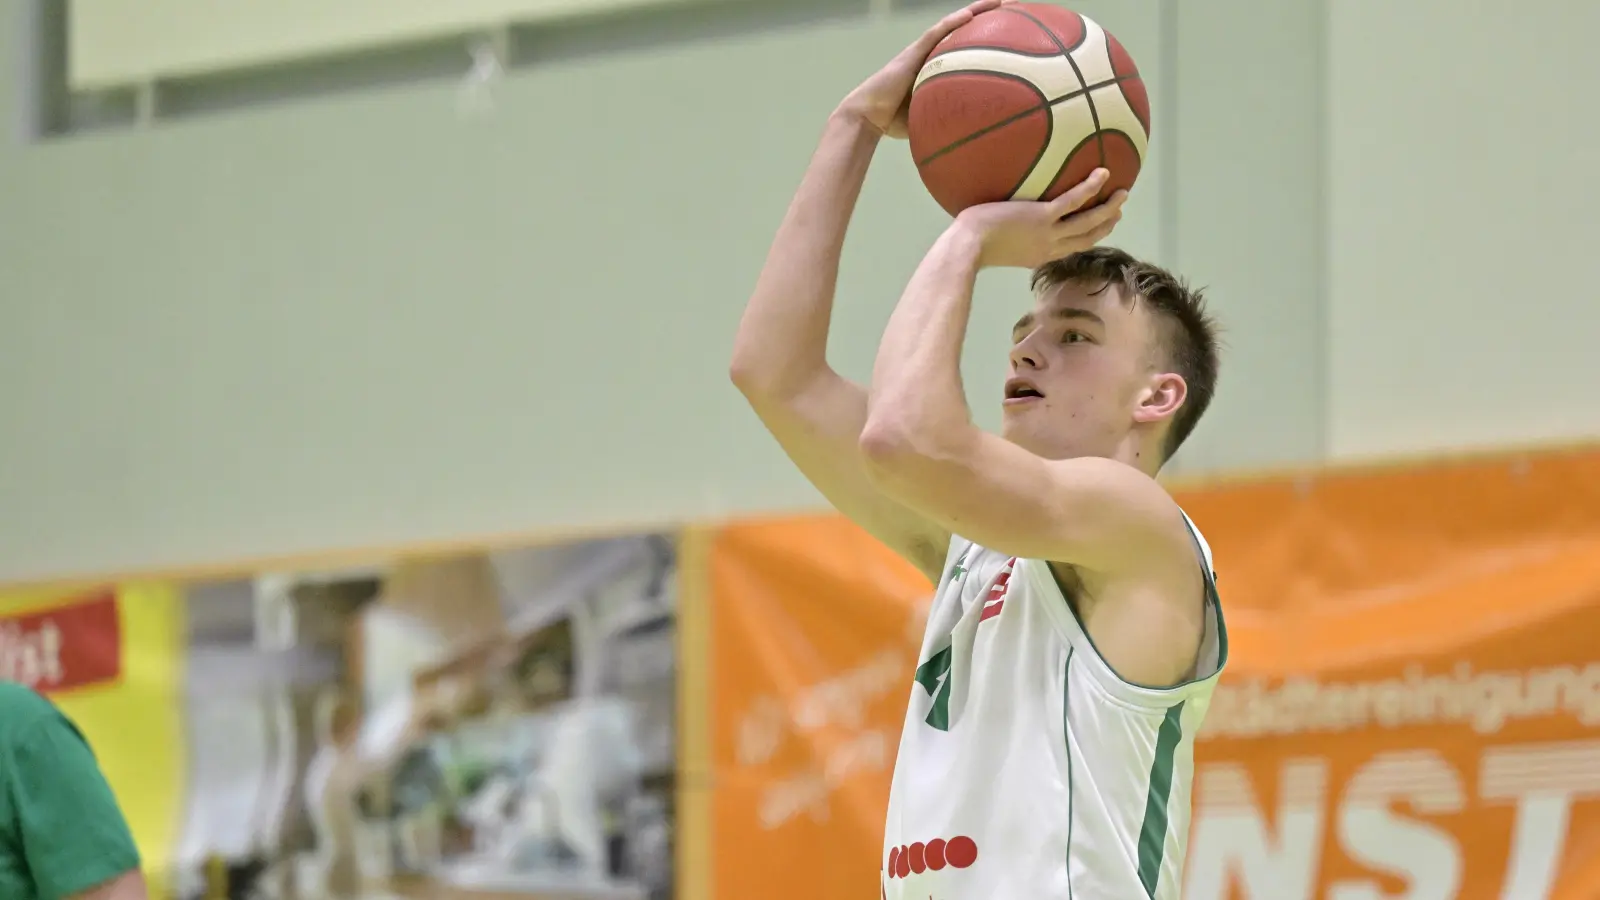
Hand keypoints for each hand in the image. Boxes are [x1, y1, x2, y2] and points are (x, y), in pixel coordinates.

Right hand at [838, 0, 1009, 137]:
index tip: (1012, 36)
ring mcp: (922, 50)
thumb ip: (949, 122)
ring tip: (1001, 1)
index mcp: (938, 68)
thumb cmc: (895, 123)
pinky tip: (972, 14)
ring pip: (954, 24)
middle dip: (989, 19)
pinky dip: (954, 22)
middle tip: (1015, 10)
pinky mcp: (913, 51)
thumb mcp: (930, 121)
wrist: (869, 116)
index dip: (988, 40)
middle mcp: (932, 55)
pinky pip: (937, 32)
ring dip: (976, 11)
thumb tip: (974, 140)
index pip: (967, 49)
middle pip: (964, 31)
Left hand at [954, 169, 1126, 268]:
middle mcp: (1050, 247)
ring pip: (1088, 221)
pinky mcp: (1042, 217)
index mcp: (1040, 256)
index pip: (1072, 247)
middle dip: (1106, 225)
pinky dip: (1090, 187)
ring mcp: (1048, 233)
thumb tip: (1008, 227)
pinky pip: (1073, 200)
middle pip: (1087, 237)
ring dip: (1108, 208)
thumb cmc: (972, 244)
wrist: (968, 246)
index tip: (1102, 228)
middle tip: (1119, 211)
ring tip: (1123, 194)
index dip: (1091, 238)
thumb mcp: (1000, 249)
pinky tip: (1103, 174)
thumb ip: (1013, 241)